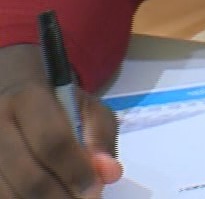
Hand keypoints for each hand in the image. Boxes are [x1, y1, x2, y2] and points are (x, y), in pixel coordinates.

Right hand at [0, 43, 121, 198]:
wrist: (15, 98)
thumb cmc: (59, 105)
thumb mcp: (88, 108)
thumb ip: (101, 137)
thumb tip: (109, 173)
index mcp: (28, 98)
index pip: (52, 142)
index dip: (75, 170)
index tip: (92, 188)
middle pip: (28, 175)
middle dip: (59, 196)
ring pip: (10, 192)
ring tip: (66, 198)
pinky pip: (1, 195)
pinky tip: (44, 198)